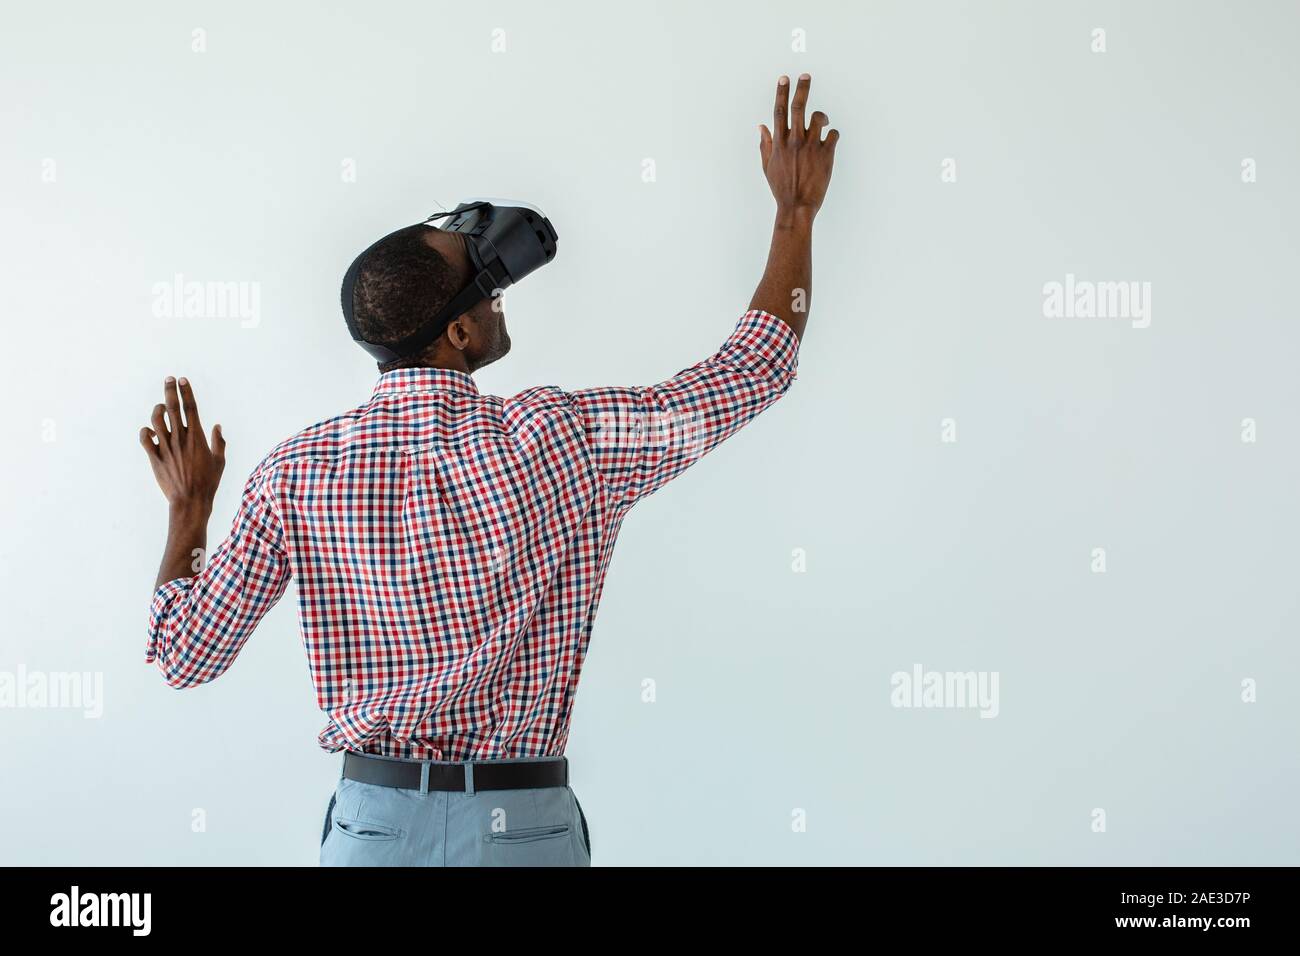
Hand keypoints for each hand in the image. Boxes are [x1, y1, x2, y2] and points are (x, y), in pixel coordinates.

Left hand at [140, 377, 225, 512]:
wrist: (190, 500)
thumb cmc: (208, 482)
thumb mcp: (219, 461)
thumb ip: (219, 442)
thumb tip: (217, 426)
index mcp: (197, 437)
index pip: (191, 408)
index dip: (186, 392)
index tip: (183, 380)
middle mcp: (180, 438)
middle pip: (173, 408)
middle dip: (170, 390)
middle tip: (168, 379)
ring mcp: (166, 447)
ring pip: (156, 420)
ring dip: (158, 410)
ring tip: (161, 407)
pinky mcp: (155, 457)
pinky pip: (144, 438)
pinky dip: (145, 431)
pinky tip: (150, 431)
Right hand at [759, 74, 837, 218]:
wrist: (796, 206)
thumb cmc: (781, 188)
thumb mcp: (767, 166)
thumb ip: (765, 144)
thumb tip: (761, 126)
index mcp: (779, 143)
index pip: (779, 112)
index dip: (781, 93)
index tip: (784, 78)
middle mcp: (794, 141)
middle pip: (798, 107)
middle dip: (802, 88)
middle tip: (806, 75)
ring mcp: (811, 147)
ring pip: (819, 118)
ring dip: (822, 116)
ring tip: (822, 122)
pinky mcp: (826, 155)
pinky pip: (833, 135)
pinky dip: (832, 135)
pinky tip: (830, 142)